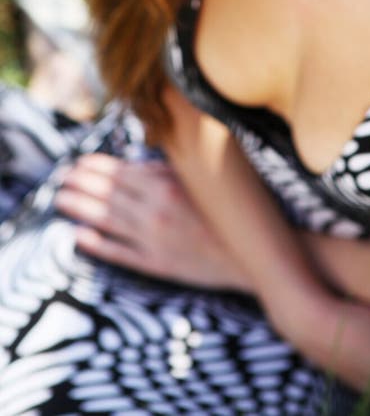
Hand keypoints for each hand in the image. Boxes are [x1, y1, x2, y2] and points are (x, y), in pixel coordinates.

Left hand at [53, 153, 250, 290]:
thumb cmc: (230, 212)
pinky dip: (96, 244)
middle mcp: (155, 211)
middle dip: (81, 183)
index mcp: (167, 185)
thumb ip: (169, 169)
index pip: (120, 172)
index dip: (95, 166)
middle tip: (61, 177)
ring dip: (80, 208)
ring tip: (61, 199)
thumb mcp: (202, 180)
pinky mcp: (156, 264)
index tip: (77, 161)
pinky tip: (78, 235)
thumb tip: (140, 161)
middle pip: (108, 194)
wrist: (252, 254)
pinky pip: (118, 252)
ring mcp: (153, 239)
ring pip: (106, 220)